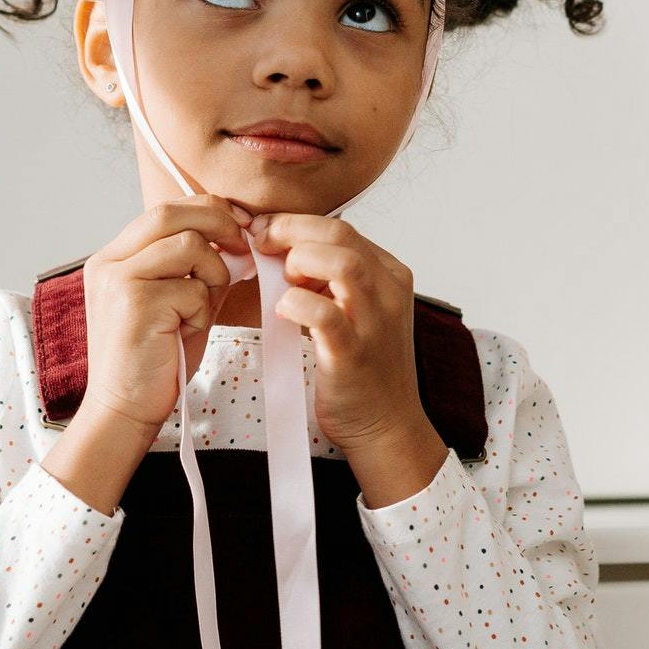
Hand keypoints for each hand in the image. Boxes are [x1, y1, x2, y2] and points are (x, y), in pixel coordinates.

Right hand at [80, 194, 254, 435]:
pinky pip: (192, 288)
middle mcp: (110, 262)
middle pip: (170, 213)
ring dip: (212, 275)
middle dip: (218, 222)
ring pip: (189, 245)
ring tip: (200, 309)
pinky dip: (202, 310)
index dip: (207, 209)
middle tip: (244, 247)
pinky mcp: (135, 303)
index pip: (163, 211)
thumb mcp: (178, 305)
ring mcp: (119, 280)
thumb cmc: (153, 361)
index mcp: (114, 258)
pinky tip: (187, 332)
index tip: (239, 224)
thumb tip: (239, 243)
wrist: (124, 409)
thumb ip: (200, 271)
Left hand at [244, 212, 426, 453]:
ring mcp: (375, 322)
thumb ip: (329, 278)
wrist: (386, 425)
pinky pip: (325, 315)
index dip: (294, 223)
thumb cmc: (362, 366)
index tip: (262, 231)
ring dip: (300, 261)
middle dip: (290, 231)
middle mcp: (388, 291)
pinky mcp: (354, 354)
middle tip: (260, 246)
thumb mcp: (355, 309)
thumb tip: (282, 247)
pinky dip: (296, 303)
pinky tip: (282, 310)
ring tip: (283, 280)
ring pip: (343, 263)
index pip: (340, 228)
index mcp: (389, 274)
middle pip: (339, 234)